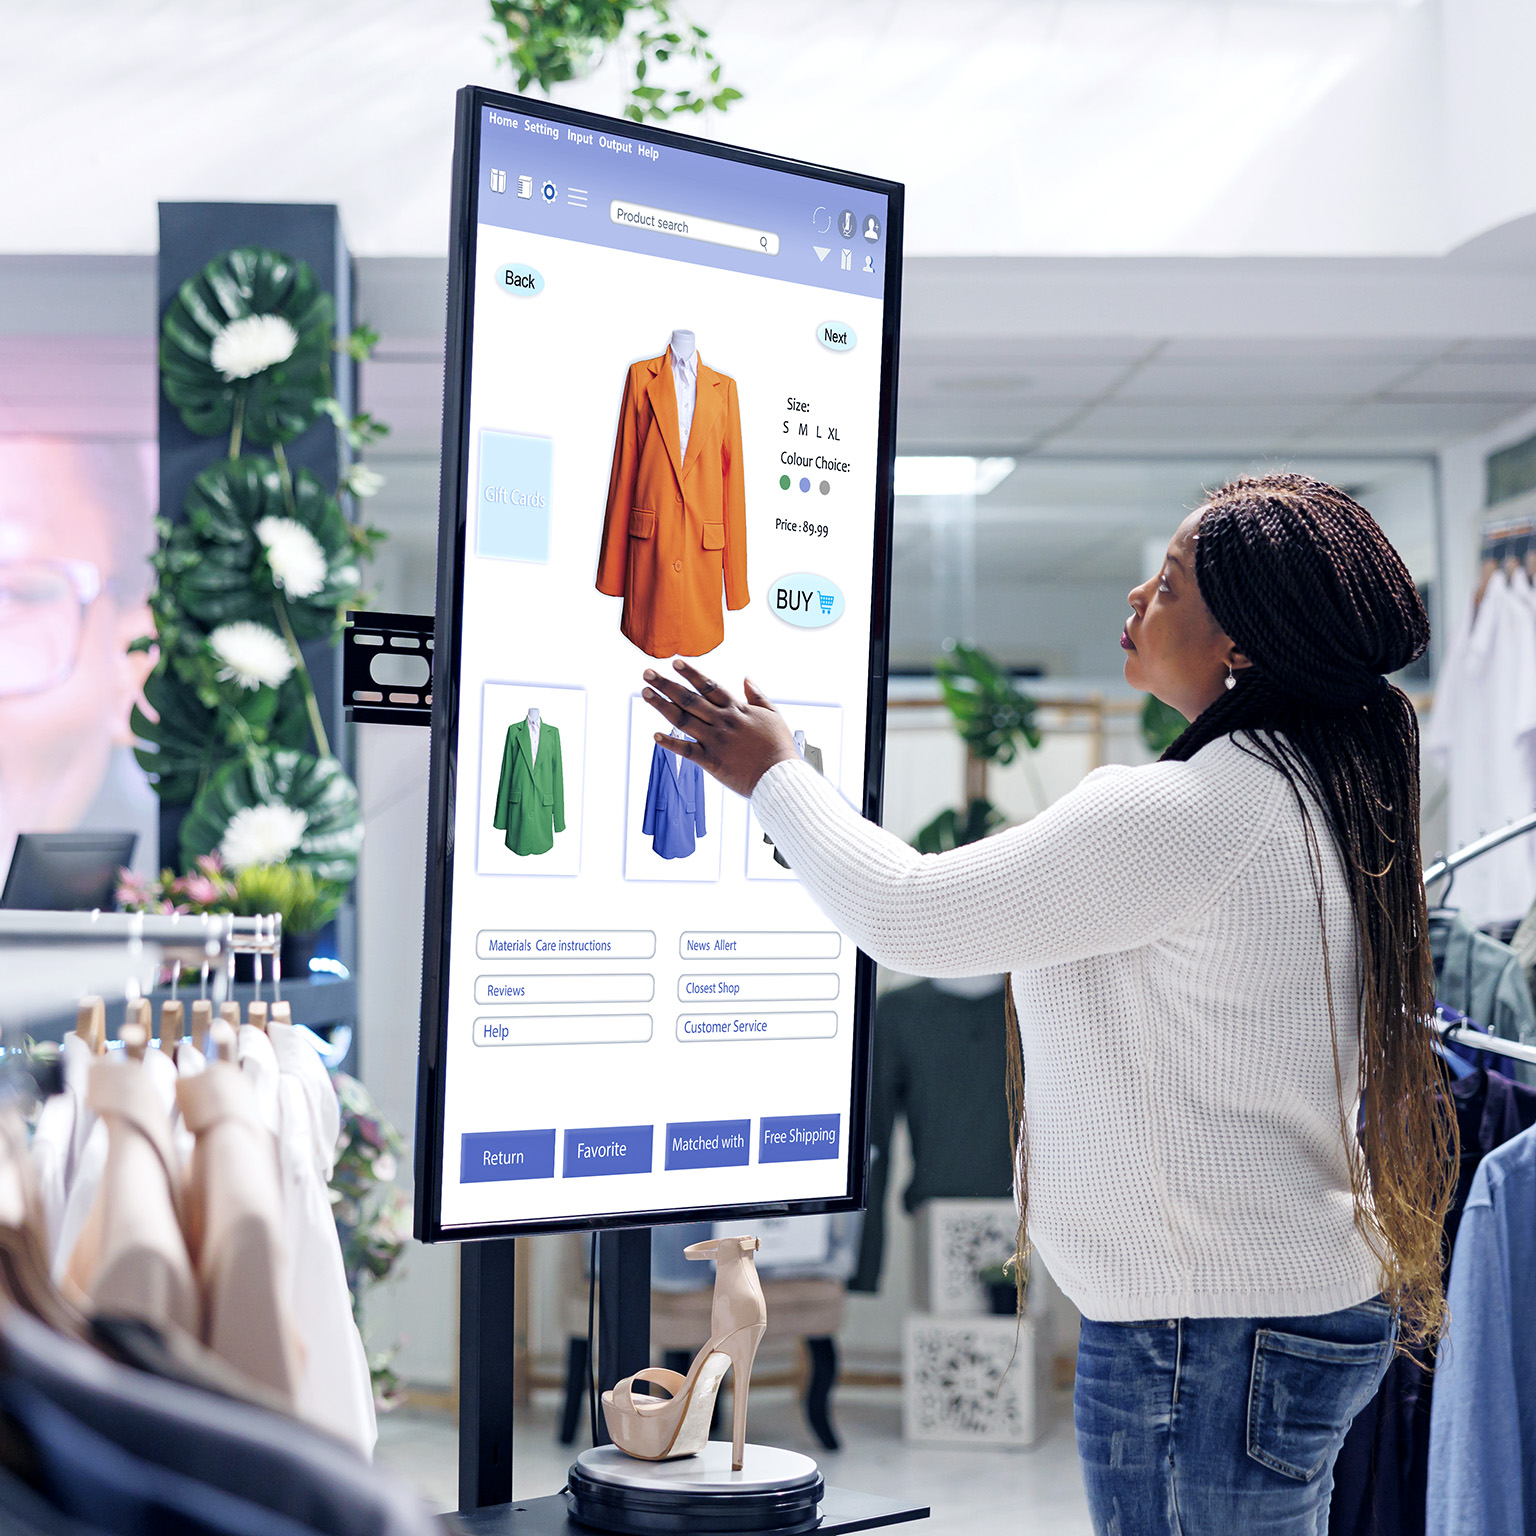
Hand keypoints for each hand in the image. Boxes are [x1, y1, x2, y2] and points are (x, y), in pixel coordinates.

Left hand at [643, 660, 799, 797]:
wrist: (779, 775)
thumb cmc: (779, 747)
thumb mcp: (773, 715)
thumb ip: (757, 696)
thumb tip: (746, 679)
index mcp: (737, 710)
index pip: (709, 686)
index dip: (691, 673)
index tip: (675, 662)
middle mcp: (723, 722)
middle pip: (690, 699)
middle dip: (667, 684)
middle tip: (647, 673)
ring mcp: (715, 741)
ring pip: (683, 720)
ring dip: (662, 705)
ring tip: (646, 692)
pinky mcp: (712, 762)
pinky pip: (687, 751)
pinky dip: (671, 743)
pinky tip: (655, 735)